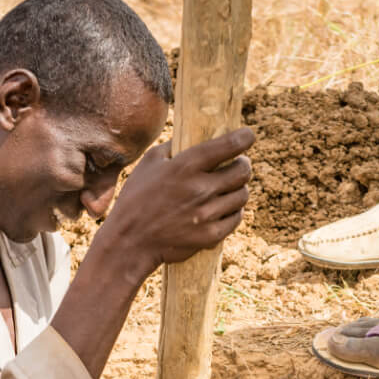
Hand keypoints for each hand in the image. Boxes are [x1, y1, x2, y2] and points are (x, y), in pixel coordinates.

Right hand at [97, 127, 254, 273]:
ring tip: (228, 188)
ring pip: (242, 195)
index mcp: (185, 166)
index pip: (228, 145)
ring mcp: (206, 214)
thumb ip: (172, 146)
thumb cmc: (136, 199)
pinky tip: (223, 208)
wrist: (130, 242)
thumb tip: (192, 136)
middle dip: (243, 165)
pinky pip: (236, 218)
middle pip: (243, 171)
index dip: (245, 137)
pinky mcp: (211, 235)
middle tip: (238, 165)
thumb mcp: (148, 163)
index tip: (248, 136)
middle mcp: (199, 189)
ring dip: (238, 189)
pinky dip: (233, 211)